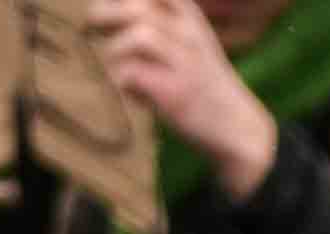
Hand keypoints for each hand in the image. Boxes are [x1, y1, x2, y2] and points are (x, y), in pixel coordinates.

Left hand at [80, 0, 274, 188]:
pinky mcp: (175, 92)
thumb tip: (106, 9)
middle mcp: (189, 33)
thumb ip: (159, 20)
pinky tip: (133, 95)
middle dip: (107, 12)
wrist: (236, 126)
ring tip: (116, 68)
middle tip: (93, 24)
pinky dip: (122, 84)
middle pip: (139, 6)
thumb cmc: (203, 82)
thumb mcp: (191, 39)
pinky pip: (132, 74)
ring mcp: (184, 62)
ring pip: (137, 36)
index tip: (109, 3)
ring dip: (114, 52)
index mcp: (190, 16)